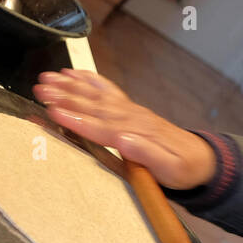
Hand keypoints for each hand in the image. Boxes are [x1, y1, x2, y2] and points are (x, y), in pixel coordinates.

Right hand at [32, 69, 215, 190]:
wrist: (201, 158)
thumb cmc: (183, 168)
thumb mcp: (170, 169)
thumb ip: (147, 154)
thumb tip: (123, 140)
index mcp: (136, 135)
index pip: (101, 127)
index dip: (77, 120)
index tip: (55, 112)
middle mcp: (130, 118)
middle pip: (93, 106)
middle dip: (66, 97)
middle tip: (40, 90)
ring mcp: (130, 111)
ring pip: (95, 95)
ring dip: (70, 86)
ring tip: (46, 79)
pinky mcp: (129, 109)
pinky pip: (107, 90)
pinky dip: (90, 80)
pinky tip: (73, 73)